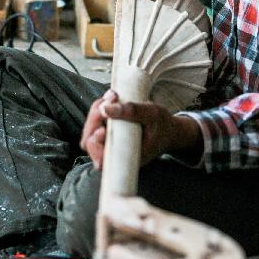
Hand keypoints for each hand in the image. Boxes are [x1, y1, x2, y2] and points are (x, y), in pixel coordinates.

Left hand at [80, 90, 201, 169]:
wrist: (168, 130)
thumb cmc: (162, 125)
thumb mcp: (153, 114)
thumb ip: (132, 111)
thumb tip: (106, 108)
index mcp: (127, 157)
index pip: (100, 160)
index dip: (95, 146)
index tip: (103, 130)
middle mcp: (115, 154)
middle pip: (89, 142)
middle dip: (94, 119)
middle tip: (108, 102)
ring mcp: (110, 143)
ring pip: (90, 130)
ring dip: (96, 111)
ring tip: (112, 98)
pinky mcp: (109, 133)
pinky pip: (96, 122)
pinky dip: (101, 108)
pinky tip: (112, 99)